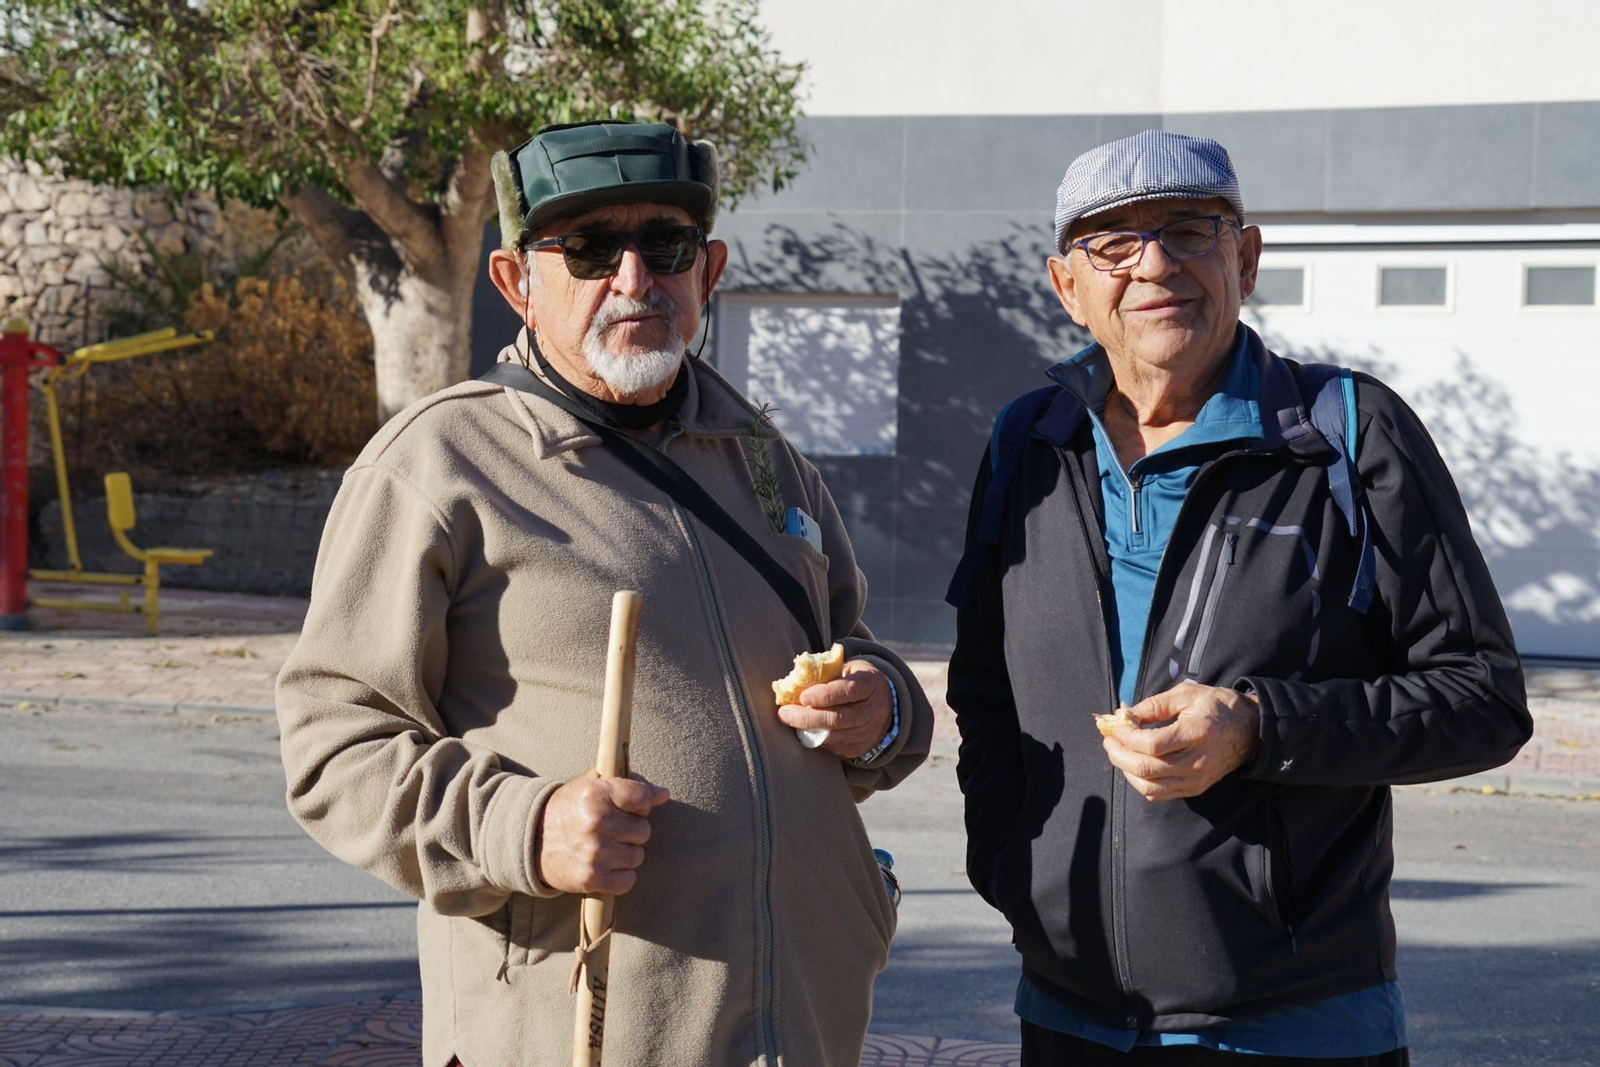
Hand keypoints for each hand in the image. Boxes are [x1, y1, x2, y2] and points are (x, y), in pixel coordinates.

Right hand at [535, 771, 669, 895]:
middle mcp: (596, 822)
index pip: (642, 798)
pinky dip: (620, 876)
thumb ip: (630, 784)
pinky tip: (606, 866)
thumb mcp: (593, 785)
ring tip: (605, 847)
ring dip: (626, 854)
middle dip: (631, 831)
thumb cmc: (570, 808)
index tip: (627, 808)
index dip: (640, 805)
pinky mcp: (591, 878)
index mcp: (596, 793)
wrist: (531, 841)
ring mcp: (594, 852)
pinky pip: (628, 881)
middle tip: (611, 830)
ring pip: (638, 856)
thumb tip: (664, 794)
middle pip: (644, 830)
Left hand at [777, 660, 892, 759]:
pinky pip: (834, 747)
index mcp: (871, 684)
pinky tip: (803, 730)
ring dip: (807, 729)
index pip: (849, 690)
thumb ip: (828, 674)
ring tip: (789, 720)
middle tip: (785, 713)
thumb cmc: (857, 681)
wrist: (883, 704)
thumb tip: (797, 682)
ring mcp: (869, 732)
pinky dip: (815, 738)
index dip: (824, 694)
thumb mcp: (849, 669)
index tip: (802, 696)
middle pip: (839, 718)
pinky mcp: (860, 748)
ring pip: (835, 736)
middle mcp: (874, 710)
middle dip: (807, 717)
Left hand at [1102, 683, 1259, 801]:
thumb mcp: (1187, 694)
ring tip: (1118, 753)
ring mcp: (1197, 779)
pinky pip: (1160, 794)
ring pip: (1150, 788)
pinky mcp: (1195, 789)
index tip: (1116, 726)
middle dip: (1119, 755)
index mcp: (1197, 733)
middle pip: (1147, 769)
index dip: (1127, 737)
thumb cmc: (1216, 707)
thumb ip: (1154, 705)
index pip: (1152, 745)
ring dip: (1126, 771)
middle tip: (1109, 740)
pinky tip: (1134, 765)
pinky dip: (1140, 782)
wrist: (1250, 730)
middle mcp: (1197, 762)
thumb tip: (1124, 716)